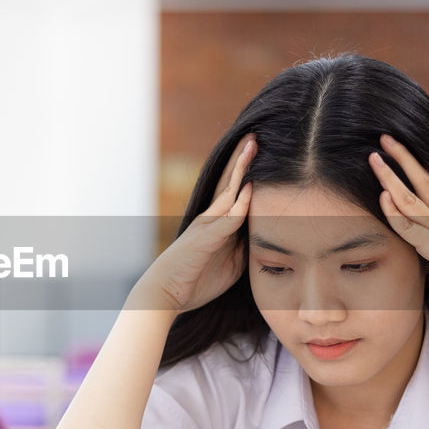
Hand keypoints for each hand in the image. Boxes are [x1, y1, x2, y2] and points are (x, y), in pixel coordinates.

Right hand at [132, 134, 254, 313]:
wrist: (164, 294)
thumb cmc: (196, 280)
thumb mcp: (230, 264)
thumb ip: (243, 247)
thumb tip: (263, 236)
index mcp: (215, 223)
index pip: (232, 192)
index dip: (244, 171)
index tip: (256, 151)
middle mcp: (209, 218)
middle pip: (229, 182)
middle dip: (242, 159)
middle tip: (254, 135)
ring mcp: (206, 225)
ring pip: (227, 191)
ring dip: (240, 168)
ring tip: (252, 145)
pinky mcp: (204, 238)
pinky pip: (226, 219)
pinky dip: (240, 203)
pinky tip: (250, 188)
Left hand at [368, 133, 428, 315]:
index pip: (428, 185)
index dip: (412, 166)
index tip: (397, 150)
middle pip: (423, 181)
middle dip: (403, 158)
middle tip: (385, 136)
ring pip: (412, 199)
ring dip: (391, 178)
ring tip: (375, 158)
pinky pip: (411, 228)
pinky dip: (395, 212)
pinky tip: (384, 197)